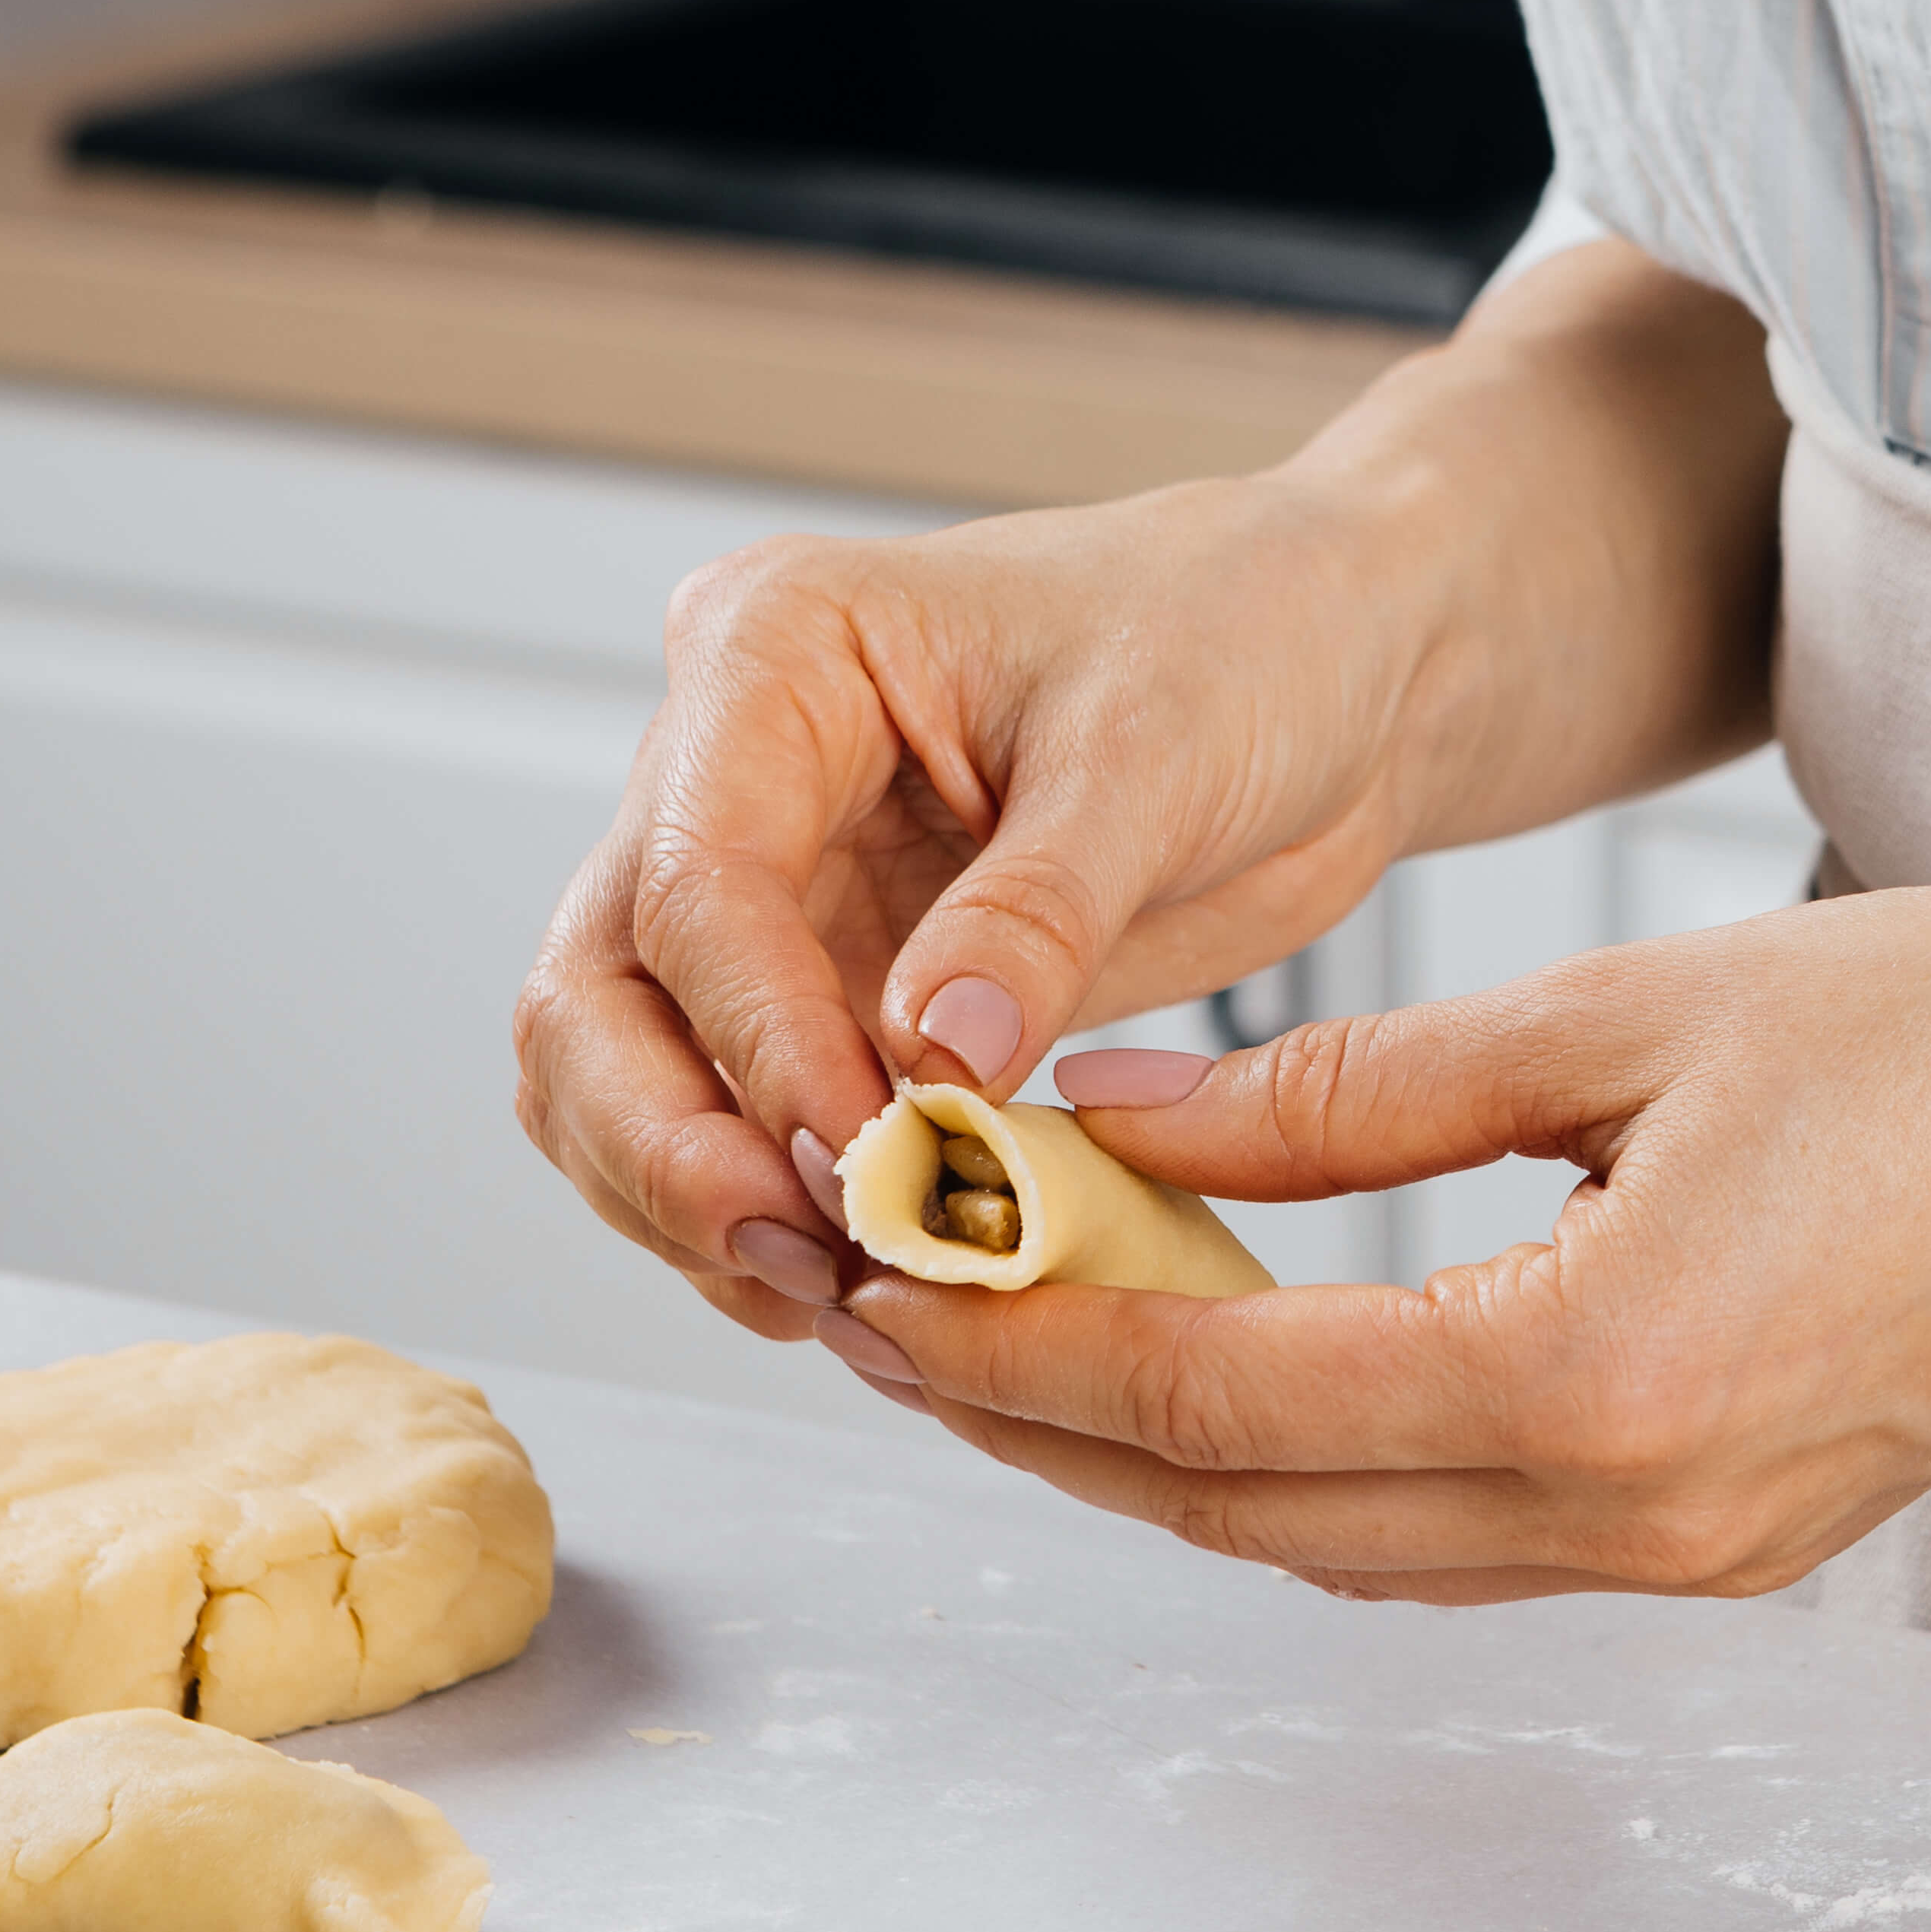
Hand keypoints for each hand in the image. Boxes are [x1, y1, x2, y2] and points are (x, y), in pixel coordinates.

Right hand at [512, 474, 1442, 1351]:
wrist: (1333, 671)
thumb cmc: (1245, 636)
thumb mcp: (1158, 752)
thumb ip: (1038, 910)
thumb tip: (936, 1063)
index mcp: (774, 652)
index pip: (695, 881)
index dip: (760, 1044)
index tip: (860, 1158)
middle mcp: (730, 772)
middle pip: (597, 994)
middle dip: (672, 1148)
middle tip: (814, 1255)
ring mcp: (771, 892)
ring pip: (627, 1081)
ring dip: (703, 1207)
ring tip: (848, 1295)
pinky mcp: (832, 992)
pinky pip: (738, 1125)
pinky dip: (777, 1216)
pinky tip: (875, 1282)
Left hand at [833, 876, 1930, 1598]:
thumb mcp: (1634, 1008)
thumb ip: (1351, 1091)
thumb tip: (1114, 1118)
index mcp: (1600, 1378)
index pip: (1218, 1392)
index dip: (1021, 1337)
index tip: (881, 1266)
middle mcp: (1635, 1516)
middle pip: (1246, 1510)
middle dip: (1046, 1418)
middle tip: (893, 1305)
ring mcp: (1692, 1555)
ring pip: (1338, 1542)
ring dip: (1168, 1452)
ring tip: (1022, 1323)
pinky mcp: (1731, 1538)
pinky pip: (1454, 1532)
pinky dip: (1310, 1459)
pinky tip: (1235, 1351)